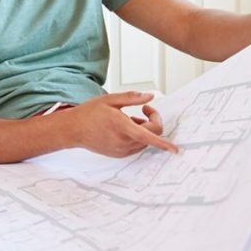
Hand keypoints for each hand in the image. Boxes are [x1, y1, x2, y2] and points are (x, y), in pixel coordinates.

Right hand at [62, 92, 178, 157]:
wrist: (73, 129)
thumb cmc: (90, 113)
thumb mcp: (111, 100)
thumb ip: (132, 98)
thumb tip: (150, 96)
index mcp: (122, 127)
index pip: (149, 136)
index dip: (165, 144)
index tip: (176, 150)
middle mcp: (123, 142)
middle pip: (151, 136)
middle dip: (153, 122)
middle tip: (144, 109)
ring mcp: (121, 150)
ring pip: (145, 142)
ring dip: (145, 130)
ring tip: (131, 118)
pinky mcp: (119, 154)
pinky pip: (136, 146)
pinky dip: (138, 137)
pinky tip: (125, 127)